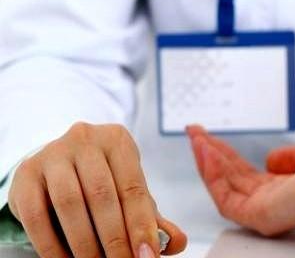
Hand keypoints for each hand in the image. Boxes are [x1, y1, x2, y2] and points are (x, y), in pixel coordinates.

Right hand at [7, 122, 186, 257]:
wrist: (56, 167)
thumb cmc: (102, 180)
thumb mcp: (128, 192)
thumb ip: (150, 217)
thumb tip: (177, 243)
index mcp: (118, 141)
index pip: (134, 188)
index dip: (141, 226)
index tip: (147, 256)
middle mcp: (85, 139)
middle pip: (103, 196)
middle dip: (114, 238)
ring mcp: (52, 153)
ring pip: (70, 204)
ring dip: (84, 244)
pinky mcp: (26, 174)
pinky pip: (37, 215)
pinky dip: (52, 245)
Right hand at [187, 125, 294, 236]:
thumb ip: (292, 157)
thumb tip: (273, 158)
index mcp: (292, 190)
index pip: (251, 176)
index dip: (229, 156)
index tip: (212, 138)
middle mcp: (279, 204)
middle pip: (234, 180)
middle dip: (211, 154)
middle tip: (195, 132)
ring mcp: (269, 212)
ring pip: (225, 188)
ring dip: (206, 160)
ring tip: (195, 136)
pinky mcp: (260, 216)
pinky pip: (224, 197)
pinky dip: (210, 173)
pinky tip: (204, 150)